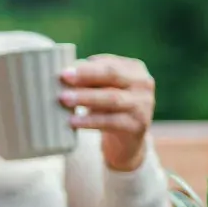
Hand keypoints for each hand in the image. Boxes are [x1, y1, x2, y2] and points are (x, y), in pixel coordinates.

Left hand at [58, 55, 154, 171]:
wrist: (126, 142)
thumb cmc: (108, 108)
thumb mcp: (103, 89)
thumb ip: (90, 78)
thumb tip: (66, 71)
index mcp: (135, 69)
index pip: (109, 63)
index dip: (87, 66)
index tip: (64, 70)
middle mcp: (143, 84)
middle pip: (112, 75)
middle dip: (86, 75)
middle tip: (64, 77)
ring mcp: (143, 105)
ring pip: (112, 98)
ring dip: (86, 97)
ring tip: (64, 99)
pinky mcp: (137, 126)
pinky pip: (111, 122)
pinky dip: (90, 121)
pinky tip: (73, 121)